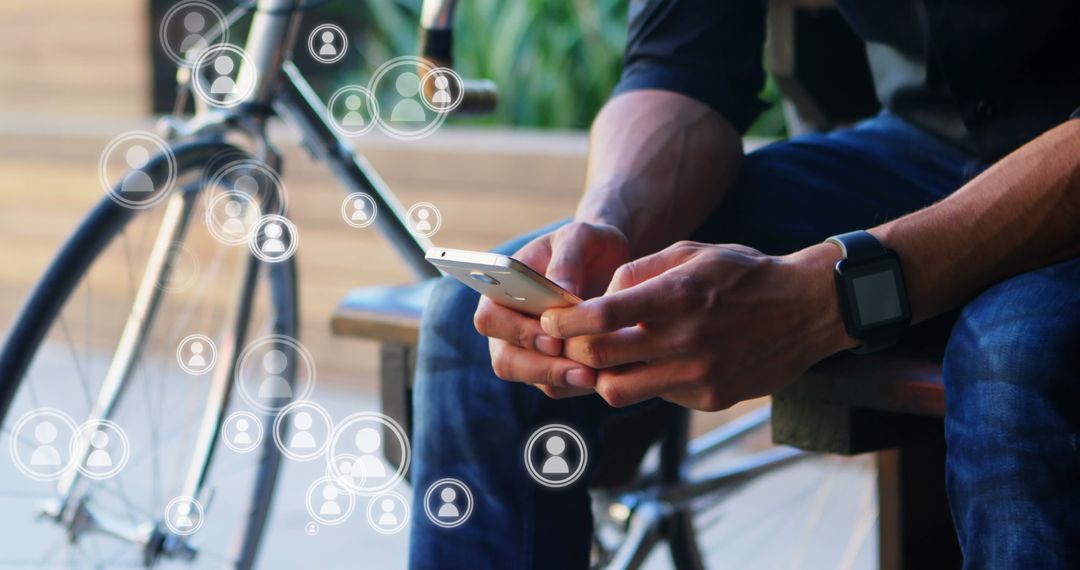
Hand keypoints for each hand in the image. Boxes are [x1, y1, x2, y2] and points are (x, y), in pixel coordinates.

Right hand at [473, 222, 631, 397]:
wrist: (609, 260)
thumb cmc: (586, 244)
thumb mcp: (579, 238)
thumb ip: (567, 261)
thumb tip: (561, 291)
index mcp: (500, 290)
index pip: (490, 319)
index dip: (515, 332)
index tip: (551, 337)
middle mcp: (508, 325)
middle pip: (506, 360)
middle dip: (541, 367)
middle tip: (579, 368)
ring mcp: (529, 350)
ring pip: (533, 379)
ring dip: (562, 380)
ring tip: (594, 376)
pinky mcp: (554, 366)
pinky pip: (559, 386)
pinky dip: (579, 384)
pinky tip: (605, 375)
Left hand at [539, 241, 856, 410]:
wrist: (808, 309)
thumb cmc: (744, 274)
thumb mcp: (691, 253)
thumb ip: (639, 272)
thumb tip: (598, 299)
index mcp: (678, 296)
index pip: (601, 318)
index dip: (565, 322)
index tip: (548, 320)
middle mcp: (686, 340)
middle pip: (600, 358)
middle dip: (573, 350)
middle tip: (567, 341)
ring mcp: (699, 375)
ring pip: (618, 390)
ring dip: (604, 374)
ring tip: (607, 356)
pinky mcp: (710, 398)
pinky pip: (657, 396)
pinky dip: (647, 380)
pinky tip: (661, 360)